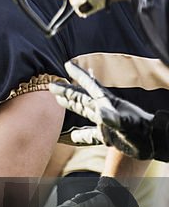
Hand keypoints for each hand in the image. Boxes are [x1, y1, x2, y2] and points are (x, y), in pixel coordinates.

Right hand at [49, 61, 168, 159]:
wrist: (154, 143)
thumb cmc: (143, 132)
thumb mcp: (128, 123)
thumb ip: (114, 118)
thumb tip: (100, 112)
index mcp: (107, 103)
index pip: (90, 86)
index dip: (79, 75)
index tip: (68, 64)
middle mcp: (104, 111)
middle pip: (81, 98)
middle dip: (67, 91)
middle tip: (52, 85)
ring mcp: (106, 123)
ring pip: (84, 112)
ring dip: (71, 106)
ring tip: (59, 101)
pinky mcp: (108, 136)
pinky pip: (90, 135)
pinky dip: (81, 135)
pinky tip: (73, 136)